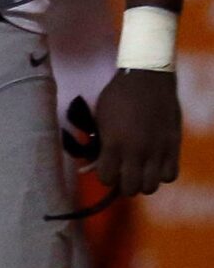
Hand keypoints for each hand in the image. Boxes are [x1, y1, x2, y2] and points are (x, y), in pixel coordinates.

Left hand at [87, 67, 181, 199]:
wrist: (147, 78)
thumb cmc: (117, 96)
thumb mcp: (100, 119)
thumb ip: (99, 143)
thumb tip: (95, 165)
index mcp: (113, 143)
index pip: (107, 178)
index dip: (105, 176)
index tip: (107, 169)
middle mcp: (136, 151)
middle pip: (130, 188)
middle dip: (124, 184)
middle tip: (124, 173)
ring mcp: (157, 150)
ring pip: (151, 186)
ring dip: (144, 181)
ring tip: (140, 170)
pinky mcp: (173, 145)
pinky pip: (171, 175)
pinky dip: (163, 174)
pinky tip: (156, 164)